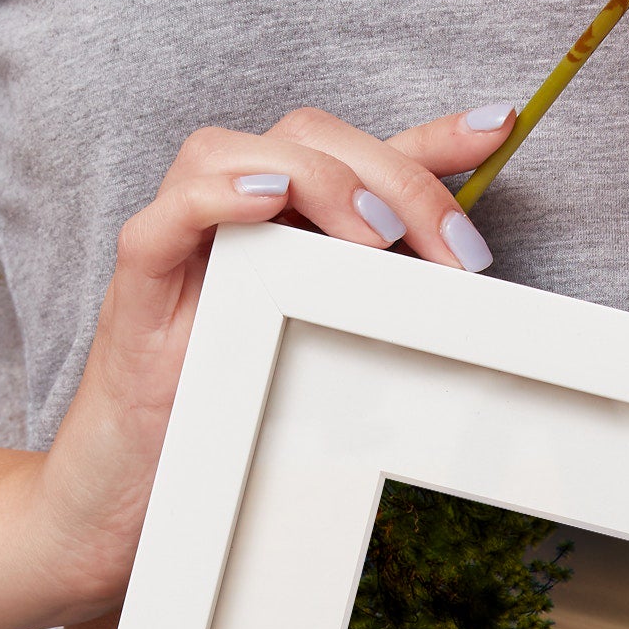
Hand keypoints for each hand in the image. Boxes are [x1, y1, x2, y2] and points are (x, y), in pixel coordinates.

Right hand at [0, 100, 515, 628]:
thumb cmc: (229, 429)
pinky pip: (165, 215)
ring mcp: (180, 245)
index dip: (430, 136)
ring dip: (318, 179)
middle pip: (309, 138)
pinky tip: (266, 200)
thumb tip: (468, 300)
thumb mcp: (327, 365)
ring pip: (233, 148)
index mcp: (285, 227)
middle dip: (397, 179)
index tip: (500, 128)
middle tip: (454, 250)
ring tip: (375, 234)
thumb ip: (380, 315)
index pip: (359, 155)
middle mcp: (231, 218)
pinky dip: (216, 194)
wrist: (128, 500)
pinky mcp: (137, 288)